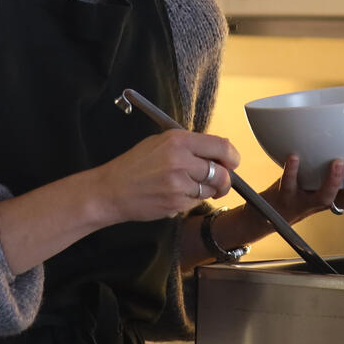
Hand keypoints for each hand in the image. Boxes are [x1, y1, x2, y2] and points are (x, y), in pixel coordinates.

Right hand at [89, 129, 237, 223]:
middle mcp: (181, 160)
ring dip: (207, 190)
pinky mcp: (176, 203)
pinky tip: (174, 195)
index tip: (232, 162)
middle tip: (219, 181)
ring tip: (188, 186)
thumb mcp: (160, 142)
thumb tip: (218, 152)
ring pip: (211, 189)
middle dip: (225, 179)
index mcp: (178, 140)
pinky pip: (196, 202)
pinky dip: (191, 200)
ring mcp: (178, 184)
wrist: (111, 190)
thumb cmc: (135, 165)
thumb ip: (189, 145)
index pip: (221, 146)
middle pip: (222, 172)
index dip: (232, 156)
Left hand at [264, 156, 343, 224]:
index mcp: (341, 192)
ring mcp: (307, 200)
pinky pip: (290, 186)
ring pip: (324, 197)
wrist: (272, 207)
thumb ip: (340, 153)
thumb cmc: (302, 184)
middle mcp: (328, 199)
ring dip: (332, 181)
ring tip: (336, 162)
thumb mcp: (324, 170)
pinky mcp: (286, 197)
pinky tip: (294, 157)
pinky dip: (292, 171)